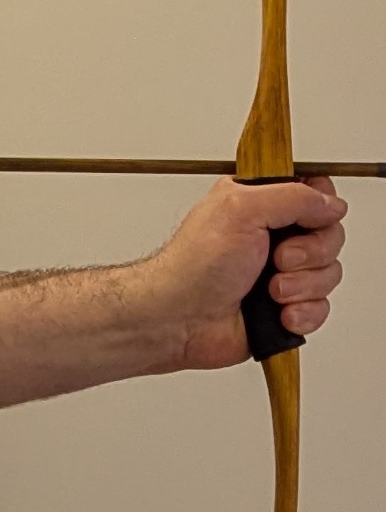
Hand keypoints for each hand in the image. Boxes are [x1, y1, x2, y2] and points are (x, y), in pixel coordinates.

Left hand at [147, 174, 346, 370]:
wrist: (180, 319)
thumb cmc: (194, 266)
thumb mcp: (242, 209)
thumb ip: (294, 197)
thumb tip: (330, 203)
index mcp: (261, 204)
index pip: (315, 193)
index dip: (321, 207)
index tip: (308, 219)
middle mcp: (274, 236)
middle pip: (330, 235)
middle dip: (311, 253)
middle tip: (278, 259)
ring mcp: (281, 273)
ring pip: (328, 273)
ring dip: (303, 285)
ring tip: (270, 291)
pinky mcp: (286, 306)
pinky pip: (320, 308)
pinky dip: (302, 312)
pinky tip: (277, 314)